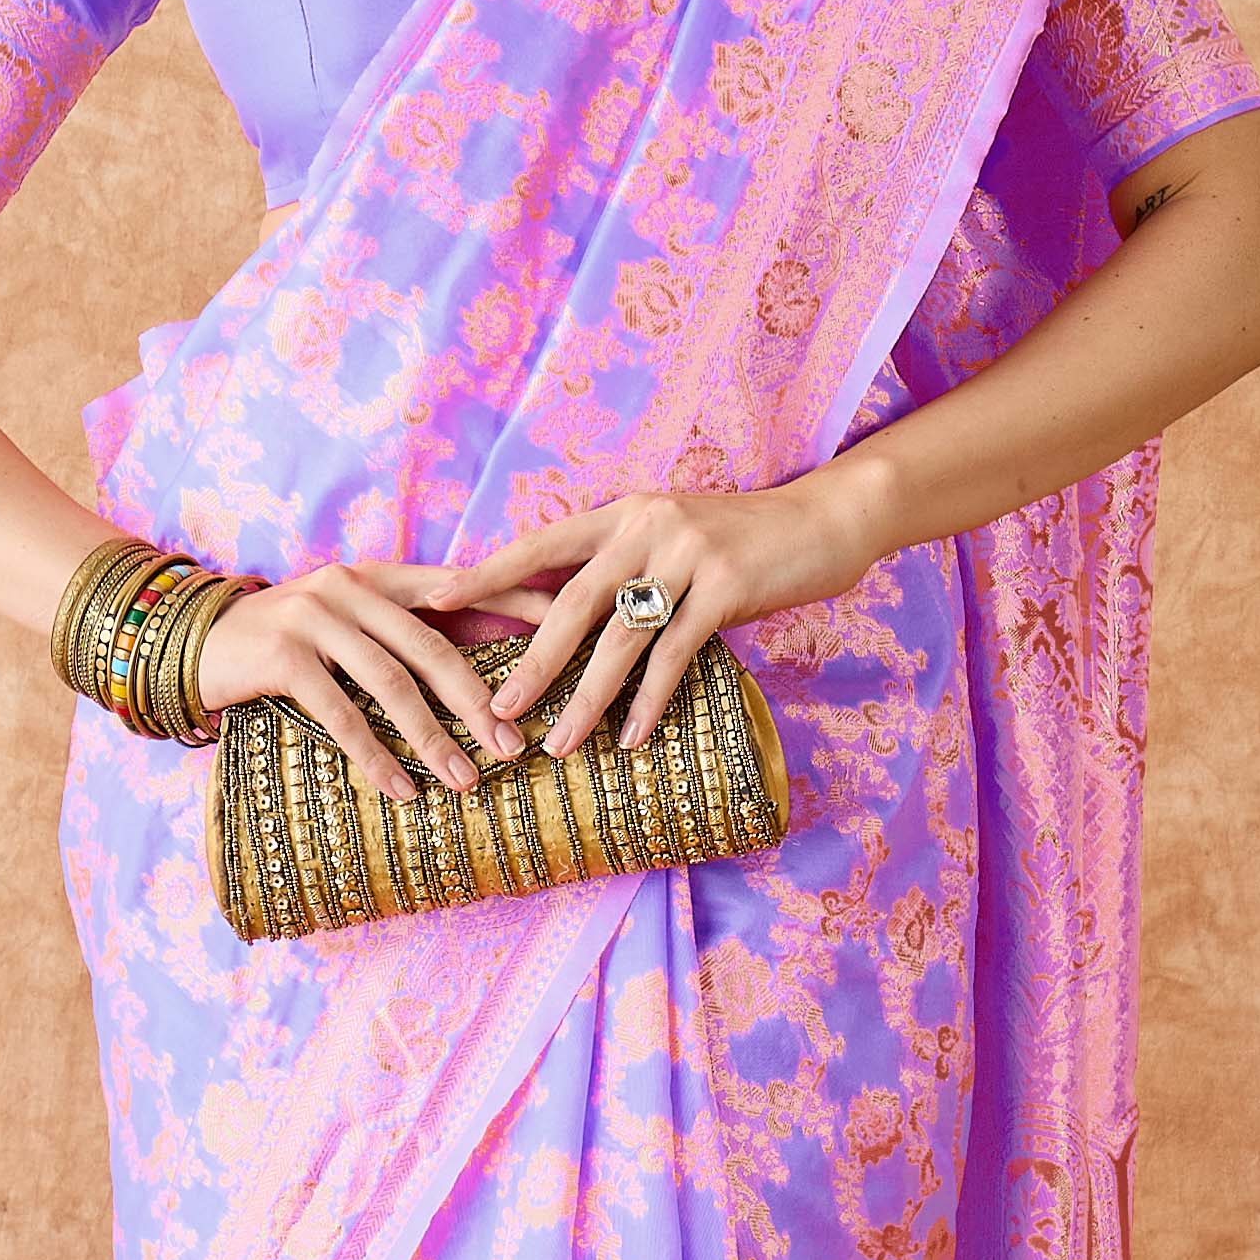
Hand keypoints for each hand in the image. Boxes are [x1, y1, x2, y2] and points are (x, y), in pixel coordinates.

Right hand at [193, 565, 512, 807]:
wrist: (197, 641)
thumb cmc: (285, 642)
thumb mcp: (345, 623)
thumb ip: (400, 634)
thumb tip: (478, 675)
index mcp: (376, 576)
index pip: (459, 586)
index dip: (514, 604)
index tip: (567, 630)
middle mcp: (349, 587)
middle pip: (432, 646)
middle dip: (477, 702)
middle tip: (512, 747)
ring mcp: (314, 617)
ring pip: (391, 683)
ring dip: (432, 738)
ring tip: (464, 781)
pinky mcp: (283, 655)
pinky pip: (341, 713)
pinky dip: (375, 755)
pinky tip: (402, 788)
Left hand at [375, 469, 881, 759]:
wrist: (825, 520)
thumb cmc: (745, 540)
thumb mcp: (676, 538)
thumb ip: (627, 567)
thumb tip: (570, 619)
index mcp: (622, 514)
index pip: (539, 546)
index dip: (486, 573)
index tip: (435, 600)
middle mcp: (645, 527)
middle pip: (571, 604)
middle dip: (531, 663)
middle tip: (495, 710)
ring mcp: (686, 554)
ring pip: (620, 639)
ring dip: (588, 699)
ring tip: (560, 745)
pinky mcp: (725, 585)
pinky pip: (675, 654)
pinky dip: (650, 701)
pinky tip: (632, 737)